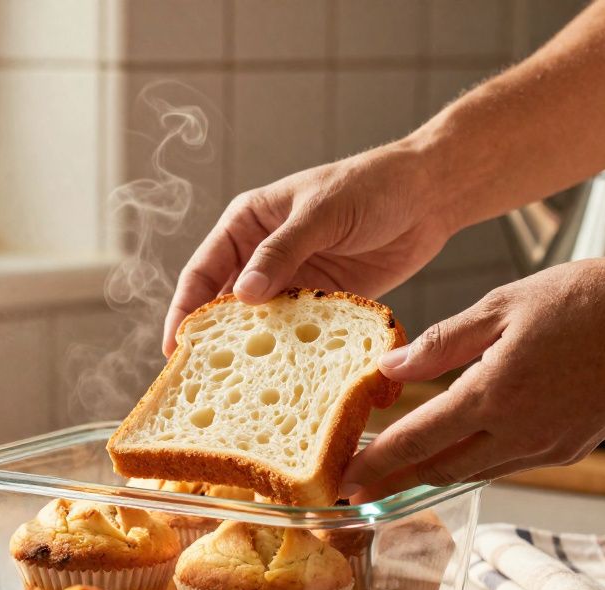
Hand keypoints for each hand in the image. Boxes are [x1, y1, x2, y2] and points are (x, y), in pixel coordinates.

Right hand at [162, 141, 453, 355]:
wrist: (430, 195)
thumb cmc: (371, 186)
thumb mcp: (321, 213)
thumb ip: (282, 251)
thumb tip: (241, 294)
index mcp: (247, 224)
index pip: (203, 271)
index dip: (185, 310)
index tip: (174, 348)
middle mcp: (262, 256)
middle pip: (225, 305)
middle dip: (214, 340)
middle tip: (200, 381)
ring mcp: (293, 281)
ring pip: (261, 324)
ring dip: (254, 351)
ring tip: (240, 389)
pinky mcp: (323, 303)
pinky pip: (299, 332)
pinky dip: (292, 353)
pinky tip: (289, 378)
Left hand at [341, 255, 604, 500]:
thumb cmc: (589, 298)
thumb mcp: (504, 304)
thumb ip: (443, 341)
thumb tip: (392, 367)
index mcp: (495, 396)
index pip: (417, 441)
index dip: (374, 462)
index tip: (341, 479)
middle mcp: (521, 434)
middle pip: (441, 469)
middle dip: (393, 482)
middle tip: (355, 489)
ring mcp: (550, 447)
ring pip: (475, 470)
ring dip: (433, 475)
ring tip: (394, 476)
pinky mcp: (573, 448)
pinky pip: (510, 462)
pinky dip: (476, 461)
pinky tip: (458, 451)